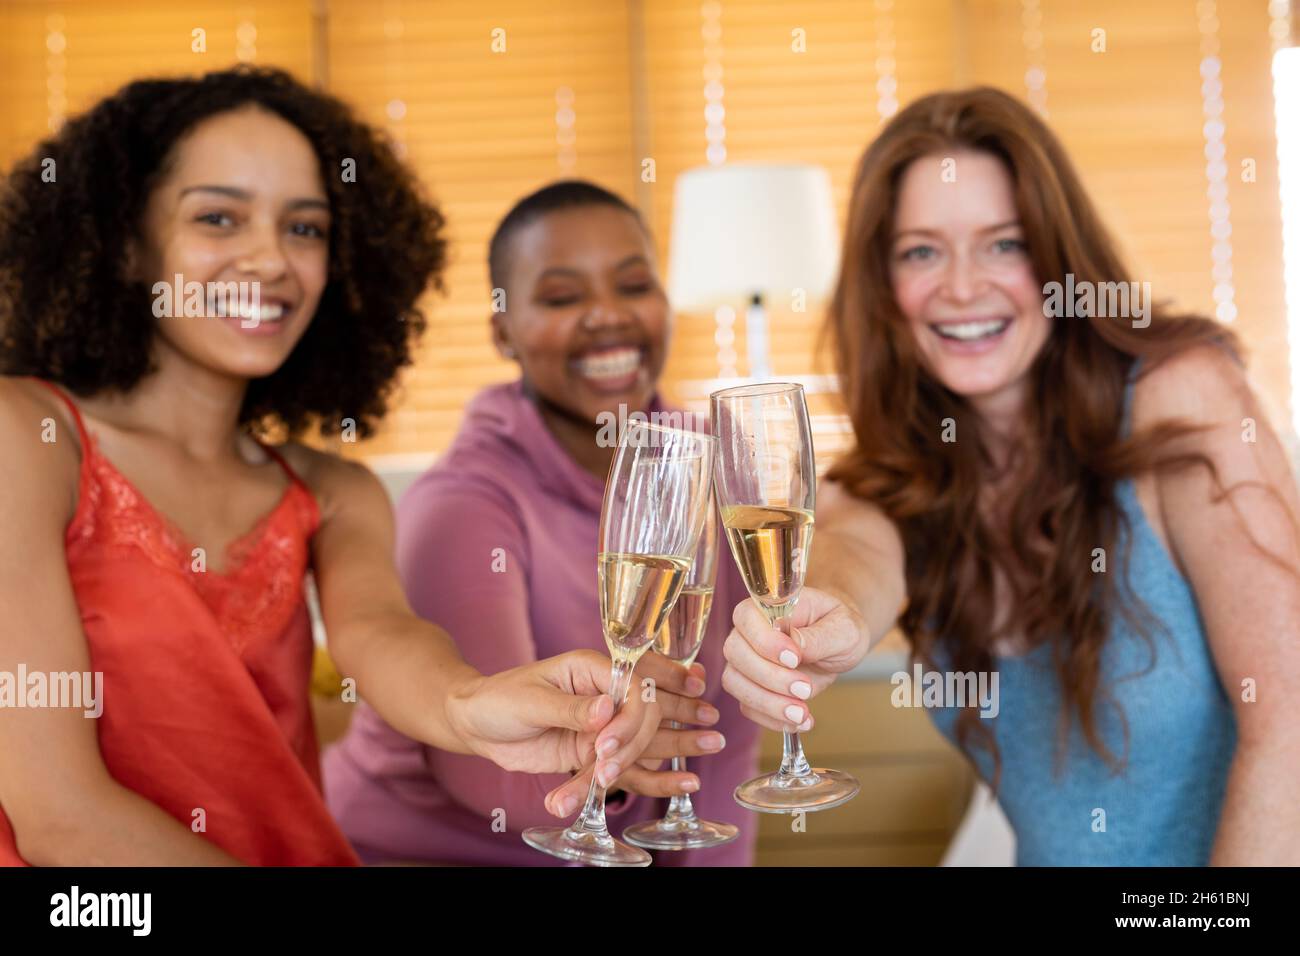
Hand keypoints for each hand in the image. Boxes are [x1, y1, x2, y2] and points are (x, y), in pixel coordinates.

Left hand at [444, 648, 713, 780]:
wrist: (476, 724)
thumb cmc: (499, 700)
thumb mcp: (530, 701)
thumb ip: (569, 707)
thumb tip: (606, 710)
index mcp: (593, 668)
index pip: (632, 688)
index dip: (629, 719)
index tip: (607, 748)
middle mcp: (605, 694)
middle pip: (645, 715)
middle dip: (641, 744)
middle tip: (620, 769)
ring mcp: (602, 725)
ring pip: (643, 741)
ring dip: (670, 757)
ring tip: (695, 780)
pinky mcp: (594, 752)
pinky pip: (624, 767)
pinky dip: (648, 781)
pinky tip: (682, 785)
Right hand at [721, 588, 867, 732]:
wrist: (837, 643)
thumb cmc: (837, 626)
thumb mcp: (843, 628)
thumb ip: (821, 635)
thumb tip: (796, 644)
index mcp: (767, 607)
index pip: (747, 618)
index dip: (765, 641)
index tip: (795, 658)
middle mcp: (748, 633)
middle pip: (736, 654)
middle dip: (770, 677)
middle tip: (805, 689)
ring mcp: (746, 662)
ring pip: (736, 683)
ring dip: (768, 703)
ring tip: (802, 714)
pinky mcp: (751, 687)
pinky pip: (748, 706)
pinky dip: (772, 719)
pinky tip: (800, 722)